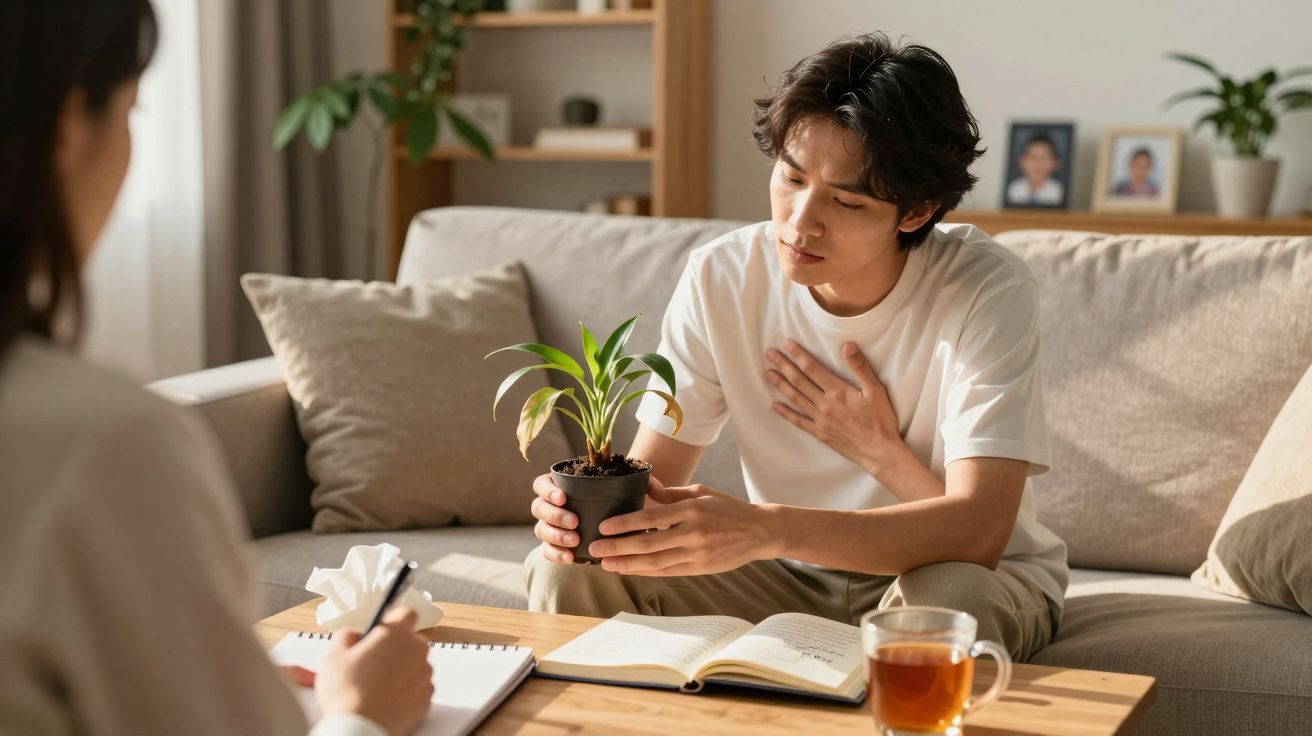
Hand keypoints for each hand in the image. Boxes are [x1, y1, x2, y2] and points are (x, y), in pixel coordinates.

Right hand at [316, 607, 433, 735]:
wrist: (360, 729)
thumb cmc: (346, 693)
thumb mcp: (333, 655)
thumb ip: (346, 635)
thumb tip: (354, 635)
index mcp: (396, 634)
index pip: (406, 612)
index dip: (393, 619)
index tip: (382, 628)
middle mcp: (417, 651)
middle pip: (411, 640)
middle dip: (395, 647)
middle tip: (372, 661)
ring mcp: (424, 675)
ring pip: (415, 663)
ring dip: (401, 668)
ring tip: (377, 684)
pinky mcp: (426, 697)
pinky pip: (418, 685)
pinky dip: (406, 689)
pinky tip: (386, 697)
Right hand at [531, 473, 667, 562]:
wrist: (618, 528)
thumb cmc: (620, 504)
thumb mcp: (628, 491)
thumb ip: (640, 485)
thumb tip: (653, 484)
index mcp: (562, 486)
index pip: (542, 484)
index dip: (548, 490)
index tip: (564, 497)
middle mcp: (552, 506)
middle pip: (538, 507)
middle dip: (555, 515)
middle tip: (574, 522)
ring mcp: (551, 527)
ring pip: (541, 529)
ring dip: (556, 535)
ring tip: (575, 540)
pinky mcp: (556, 546)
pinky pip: (548, 551)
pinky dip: (556, 554)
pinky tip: (570, 558)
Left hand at [587, 484, 779, 575]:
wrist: (759, 532)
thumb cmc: (727, 508)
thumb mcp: (700, 492)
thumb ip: (670, 492)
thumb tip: (645, 484)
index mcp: (691, 510)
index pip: (651, 519)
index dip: (625, 524)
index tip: (605, 527)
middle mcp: (693, 534)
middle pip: (648, 544)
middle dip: (618, 548)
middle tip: (595, 549)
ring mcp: (697, 554)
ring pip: (656, 562)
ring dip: (628, 564)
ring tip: (607, 564)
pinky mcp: (700, 568)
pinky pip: (668, 571)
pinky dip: (647, 571)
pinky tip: (630, 569)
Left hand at [765, 339, 902, 474]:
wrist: (879, 452)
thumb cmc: (880, 420)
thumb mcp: (876, 390)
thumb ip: (860, 367)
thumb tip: (847, 345)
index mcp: (838, 391)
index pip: (812, 368)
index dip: (798, 354)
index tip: (787, 343)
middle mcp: (824, 404)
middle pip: (799, 380)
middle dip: (783, 365)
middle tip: (769, 353)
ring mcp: (820, 419)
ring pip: (795, 398)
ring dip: (780, 384)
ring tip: (768, 373)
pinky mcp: (819, 433)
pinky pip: (798, 421)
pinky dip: (785, 413)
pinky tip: (774, 406)